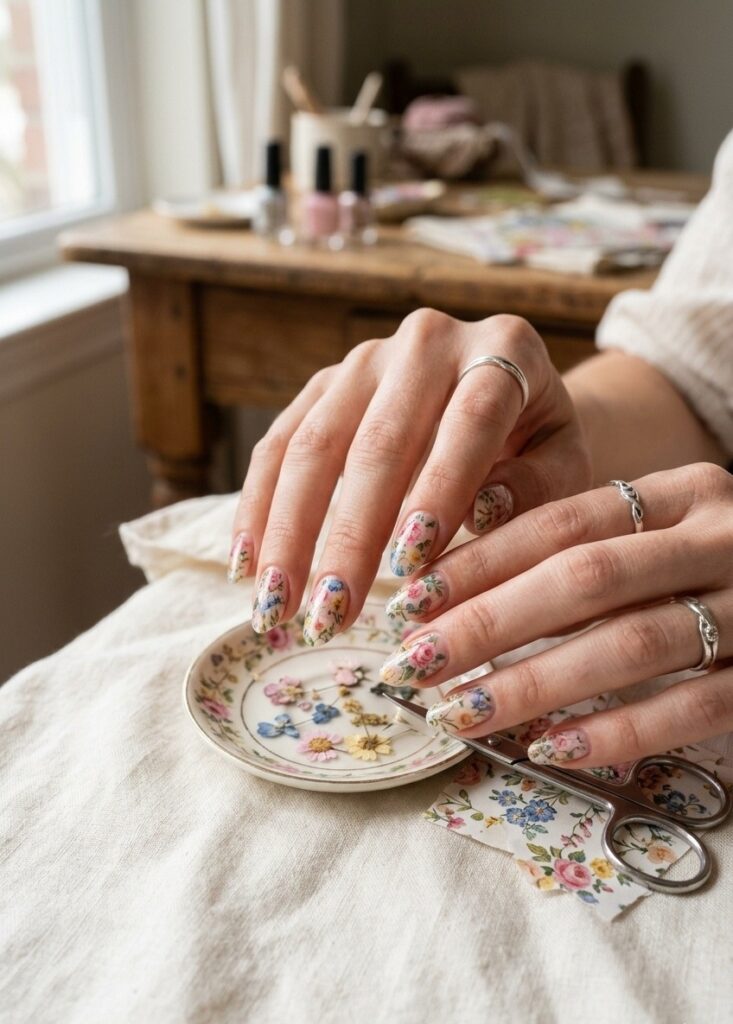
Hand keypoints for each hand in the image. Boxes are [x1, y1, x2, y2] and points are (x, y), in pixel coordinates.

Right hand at [229, 310, 590, 642]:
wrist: (513, 390)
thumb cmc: (540, 442)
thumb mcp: (565, 464)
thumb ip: (535, 489)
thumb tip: (479, 515)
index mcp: (505, 349)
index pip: (470, 419)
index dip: (439, 489)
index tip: (408, 565)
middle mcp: (429, 340)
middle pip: (378, 440)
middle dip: (348, 535)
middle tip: (330, 615)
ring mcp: (367, 357)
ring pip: (314, 443)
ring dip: (288, 531)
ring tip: (276, 606)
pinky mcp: (326, 382)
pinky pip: (280, 442)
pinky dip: (259, 505)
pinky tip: (245, 564)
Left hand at [379, 463, 732, 767]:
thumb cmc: (722, 572)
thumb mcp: (666, 539)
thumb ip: (591, 554)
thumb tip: (460, 597)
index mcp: (684, 494)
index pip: (562, 523)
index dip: (480, 563)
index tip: (409, 600)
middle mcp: (721, 538)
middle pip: (583, 579)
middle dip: (486, 625)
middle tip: (412, 664)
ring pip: (629, 645)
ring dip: (533, 683)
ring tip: (460, 714)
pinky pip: (691, 709)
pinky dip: (616, 731)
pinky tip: (551, 748)